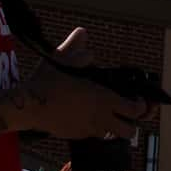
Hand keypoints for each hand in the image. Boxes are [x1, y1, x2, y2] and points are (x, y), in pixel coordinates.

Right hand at [26, 30, 149, 141]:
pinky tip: (86, 116)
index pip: (136, 110)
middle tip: (125, 113)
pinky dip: (94, 129)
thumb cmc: (48, 81)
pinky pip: (92, 135)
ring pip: (111, 136)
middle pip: (129, 131)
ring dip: (113, 127)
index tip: (137, 100)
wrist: (28, 105)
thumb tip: (82, 33)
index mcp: (104, 99)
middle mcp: (100, 118)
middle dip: (132, 123)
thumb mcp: (63, 57)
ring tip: (106, 115)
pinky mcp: (75, 136)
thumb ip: (77, 46)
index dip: (141, 106)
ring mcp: (88, 130)